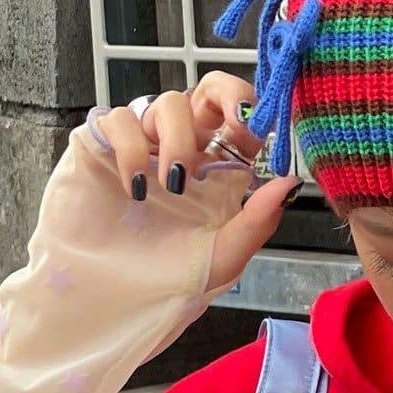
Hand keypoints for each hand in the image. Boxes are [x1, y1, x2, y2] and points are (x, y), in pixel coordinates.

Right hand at [93, 74, 299, 293]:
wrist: (114, 301)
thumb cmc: (167, 280)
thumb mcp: (223, 256)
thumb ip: (257, 221)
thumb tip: (290, 181)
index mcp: (215, 169)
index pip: (237, 118)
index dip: (249, 112)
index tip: (253, 133)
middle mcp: (182, 148)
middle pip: (207, 91)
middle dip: (223, 96)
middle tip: (229, 129)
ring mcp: (144, 144)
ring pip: (166, 104)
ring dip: (177, 138)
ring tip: (174, 184)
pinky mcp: (102, 145)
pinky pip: (119, 121)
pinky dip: (132, 148)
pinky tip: (136, 187)